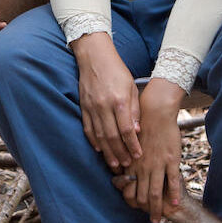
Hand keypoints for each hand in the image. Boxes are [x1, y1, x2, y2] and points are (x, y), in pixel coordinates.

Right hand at [72, 34, 140, 171]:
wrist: (94, 57)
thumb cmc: (117, 71)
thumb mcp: (131, 87)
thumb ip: (134, 110)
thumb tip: (136, 131)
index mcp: (118, 100)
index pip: (126, 129)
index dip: (132, 144)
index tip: (138, 155)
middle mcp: (103, 106)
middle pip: (112, 136)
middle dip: (120, 153)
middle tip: (127, 166)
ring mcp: (91, 107)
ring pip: (99, 135)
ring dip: (107, 152)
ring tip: (114, 164)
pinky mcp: (83, 107)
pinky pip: (88, 128)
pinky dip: (93, 141)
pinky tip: (99, 150)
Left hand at [117, 80, 183, 220]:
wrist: (155, 112)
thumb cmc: (141, 127)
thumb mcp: (129, 145)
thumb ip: (127, 160)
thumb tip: (121, 173)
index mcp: (132, 164)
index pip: (129, 190)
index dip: (133, 203)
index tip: (138, 209)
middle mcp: (143, 168)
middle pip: (143, 196)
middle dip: (146, 210)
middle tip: (152, 220)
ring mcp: (157, 165)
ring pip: (156, 193)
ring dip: (158, 208)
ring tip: (160, 218)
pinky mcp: (171, 160)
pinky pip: (172, 181)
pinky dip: (173, 194)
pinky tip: (175, 203)